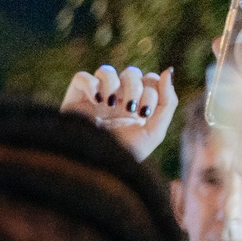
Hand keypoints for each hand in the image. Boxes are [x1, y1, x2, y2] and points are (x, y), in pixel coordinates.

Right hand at [63, 66, 178, 161]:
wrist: (92, 169)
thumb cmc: (122, 156)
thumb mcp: (154, 132)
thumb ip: (168, 102)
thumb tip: (168, 70)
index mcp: (135, 108)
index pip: (150, 80)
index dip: (153, 90)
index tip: (143, 114)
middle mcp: (115, 101)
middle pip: (131, 73)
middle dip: (135, 87)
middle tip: (130, 109)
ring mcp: (93, 100)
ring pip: (107, 71)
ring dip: (114, 84)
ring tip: (111, 104)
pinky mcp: (73, 100)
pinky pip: (82, 78)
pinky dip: (91, 84)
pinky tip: (95, 101)